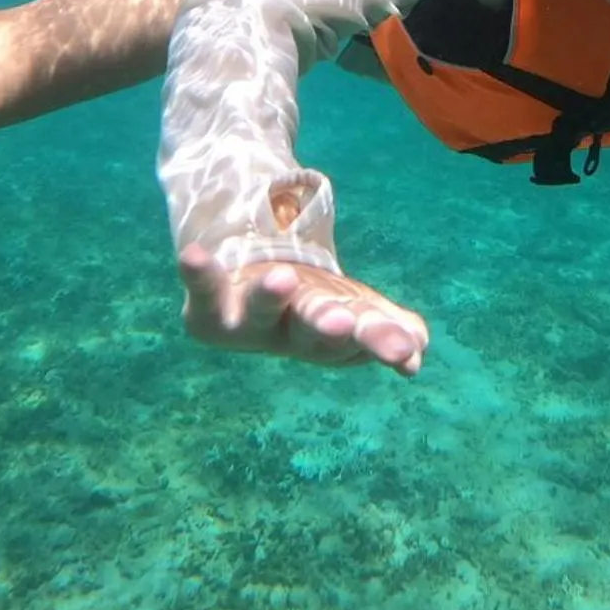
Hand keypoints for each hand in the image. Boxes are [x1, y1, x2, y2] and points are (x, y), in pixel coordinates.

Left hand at [178, 244, 427, 375]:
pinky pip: (204, 289)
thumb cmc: (314, 301)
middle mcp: (291, 334)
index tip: (406, 353)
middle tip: (340, 322)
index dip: (382, 341)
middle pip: (312, 330)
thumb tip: (416, 345)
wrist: (250, 279)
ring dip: (269, 297)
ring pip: (259, 312)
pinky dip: (198, 274)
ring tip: (280, 278)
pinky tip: (192, 255)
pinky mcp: (210, 307)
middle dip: (327, 327)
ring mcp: (248, 322)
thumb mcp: (358, 309)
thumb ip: (390, 327)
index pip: (363, 336)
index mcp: (335, 336)